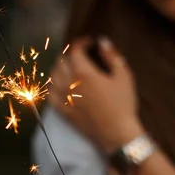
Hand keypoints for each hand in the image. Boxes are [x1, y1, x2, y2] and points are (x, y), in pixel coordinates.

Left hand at [49, 37, 144, 153]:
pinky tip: (61, 85)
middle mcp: (69, 83)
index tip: (88, 43)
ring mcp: (63, 98)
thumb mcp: (123, 76)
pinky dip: (54, 86)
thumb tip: (102, 41)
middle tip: (80, 55)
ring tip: (70, 68)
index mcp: (84, 72)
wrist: (116, 133)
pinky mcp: (62, 111)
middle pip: (61, 61)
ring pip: (53, 76)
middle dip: (70, 54)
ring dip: (60, 68)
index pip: (75, 50)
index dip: (81, 43)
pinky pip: (50, 94)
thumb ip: (112, 56)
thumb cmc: (123, 104)